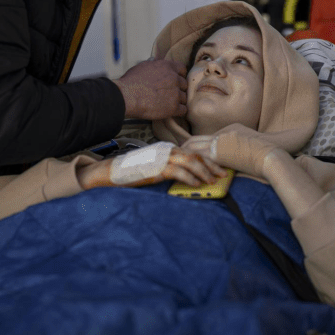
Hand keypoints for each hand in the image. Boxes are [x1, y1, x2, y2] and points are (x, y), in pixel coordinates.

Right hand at [79, 145, 225, 188]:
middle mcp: (167, 150)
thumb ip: (168, 169)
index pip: (192, 152)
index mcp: (167, 149)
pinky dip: (191, 178)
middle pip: (196, 155)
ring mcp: (162, 158)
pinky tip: (196, 185)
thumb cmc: (132, 172)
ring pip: (191, 162)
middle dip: (212, 165)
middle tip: (223, 174)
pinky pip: (179, 172)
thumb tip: (185, 178)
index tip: (217, 168)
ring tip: (212, 181)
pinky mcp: (157, 168)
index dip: (207, 160)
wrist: (111, 172)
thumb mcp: (153, 168)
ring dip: (204, 173)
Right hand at [114, 59, 186, 119]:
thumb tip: (155, 60)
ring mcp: (175, 93)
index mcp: (167, 67)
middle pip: (184, 85)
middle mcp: (174, 78)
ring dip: (178, 101)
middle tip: (169, 94)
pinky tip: (171, 111)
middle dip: (178, 89)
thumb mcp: (142, 66)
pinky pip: (184, 110)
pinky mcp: (174, 107)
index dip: (179, 76)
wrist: (127, 97)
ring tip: (167, 104)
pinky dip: (179, 111)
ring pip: (184, 98)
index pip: (182, 69)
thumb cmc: (131, 81)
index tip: (175, 81)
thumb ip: (153, 64)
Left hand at [183, 124, 282, 178]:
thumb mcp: (249, 144)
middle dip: (183, 150)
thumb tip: (226, 158)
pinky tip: (185, 170)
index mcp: (228, 129)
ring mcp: (220, 142)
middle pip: (195, 141)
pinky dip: (192, 164)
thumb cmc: (266, 150)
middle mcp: (222, 133)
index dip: (192, 146)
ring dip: (184, 156)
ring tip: (175, 165)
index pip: (204, 137)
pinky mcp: (221, 153)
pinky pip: (201, 158)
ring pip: (194, 148)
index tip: (184, 153)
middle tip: (174, 158)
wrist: (273, 152)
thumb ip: (235, 146)